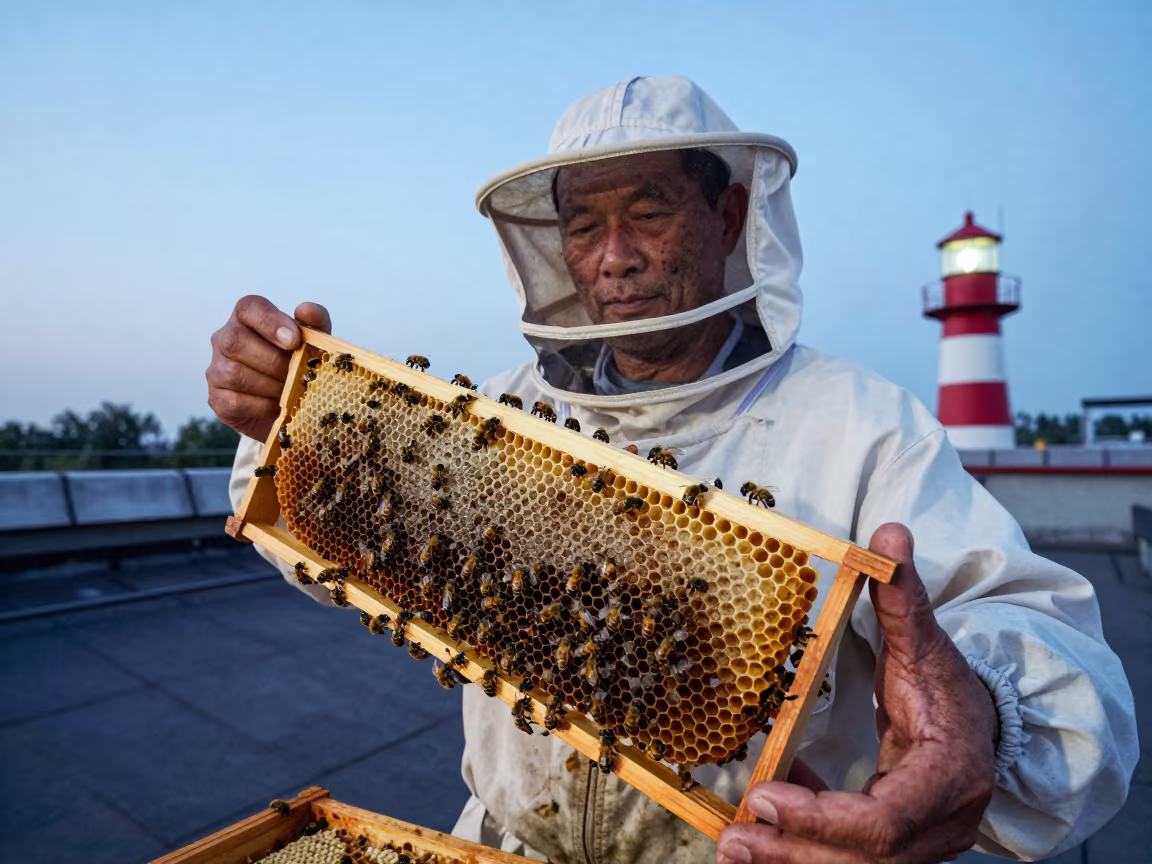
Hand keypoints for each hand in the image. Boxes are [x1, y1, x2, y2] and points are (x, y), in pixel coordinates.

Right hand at [206, 296, 330, 440]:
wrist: (288, 408)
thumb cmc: (298, 366)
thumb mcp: (313, 343)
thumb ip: (315, 324)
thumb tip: (307, 310)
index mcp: (246, 318)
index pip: (248, 308)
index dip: (270, 322)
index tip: (294, 340)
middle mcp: (224, 339)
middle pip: (236, 341)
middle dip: (274, 361)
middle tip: (299, 374)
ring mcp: (216, 369)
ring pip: (234, 373)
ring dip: (271, 386)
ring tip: (293, 391)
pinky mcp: (217, 399)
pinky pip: (235, 402)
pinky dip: (263, 406)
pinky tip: (280, 406)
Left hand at [717, 523, 997, 863]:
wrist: (985, 730)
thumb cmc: (949, 688)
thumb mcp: (925, 643)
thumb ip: (903, 594)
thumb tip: (889, 531)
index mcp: (948, 777)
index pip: (885, 819)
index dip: (823, 815)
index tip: (765, 796)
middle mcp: (941, 826)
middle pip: (865, 860)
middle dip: (794, 852)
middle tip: (733, 840)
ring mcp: (923, 847)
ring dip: (789, 862)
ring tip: (732, 848)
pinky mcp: (899, 853)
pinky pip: (848, 860)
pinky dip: (801, 848)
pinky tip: (763, 822)